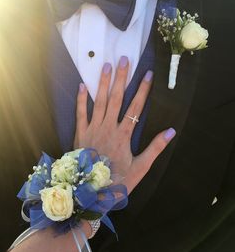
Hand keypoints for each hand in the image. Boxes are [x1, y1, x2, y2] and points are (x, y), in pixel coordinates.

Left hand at [74, 56, 175, 193]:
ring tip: (107, 66)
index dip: (143, 90)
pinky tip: (82, 85)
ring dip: (104, 83)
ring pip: (99, 102)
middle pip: (117, 98)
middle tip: (124, 60)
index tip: (148, 74)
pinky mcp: (80, 133)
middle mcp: (109, 127)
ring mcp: (93, 128)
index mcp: (124, 134)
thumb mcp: (141, 167)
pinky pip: (80, 113)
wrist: (93, 192)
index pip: (136, 107)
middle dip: (122, 78)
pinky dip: (81, 100)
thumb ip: (155, 148)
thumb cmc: (119, 180)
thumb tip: (171, 131)